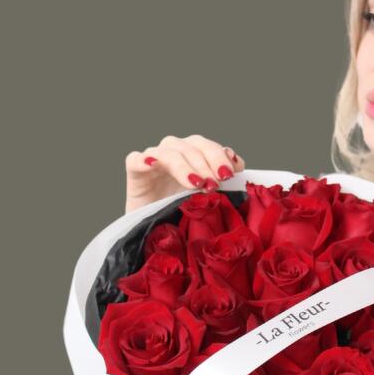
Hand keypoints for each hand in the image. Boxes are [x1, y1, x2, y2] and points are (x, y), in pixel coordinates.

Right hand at [124, 134, 245, 213]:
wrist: (152, 229)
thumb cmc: (181, 213)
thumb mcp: (205, 198)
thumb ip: (220, 180)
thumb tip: (239, 166)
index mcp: (194, 156)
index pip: (209, 147)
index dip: (221, 155)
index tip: (232, 172)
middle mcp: (175, 152)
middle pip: (193, 145)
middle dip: (208, 163)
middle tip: (216, 182)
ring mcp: (154, 159)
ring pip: (170, 152)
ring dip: (186, 165)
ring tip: (197, 183)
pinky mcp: (135, 170)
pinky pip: (136, 159)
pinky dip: (144, 160)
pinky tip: (152, 165)